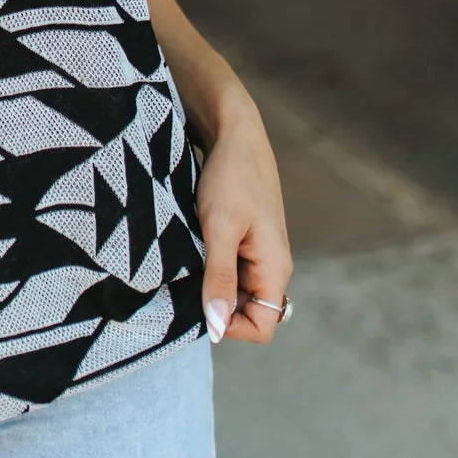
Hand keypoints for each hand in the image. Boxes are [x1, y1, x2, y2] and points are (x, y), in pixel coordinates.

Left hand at [193, 89, 293, 345]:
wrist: (233, 129)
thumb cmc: (231, 176)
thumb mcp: (219, 228)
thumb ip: (219, 278)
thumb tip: (217, 328)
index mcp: (275, 269)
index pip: (262, 328)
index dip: (230, 326)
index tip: (198, 305)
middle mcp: (270, 265)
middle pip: (245, 311)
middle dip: (215, 305)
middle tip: (182, 282)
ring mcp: (256, 251)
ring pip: (232, 289)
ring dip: (207, 283)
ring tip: (183, 262)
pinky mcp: (241, 237)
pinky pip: (226, 267)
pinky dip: (206, 264)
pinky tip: (187, 248)